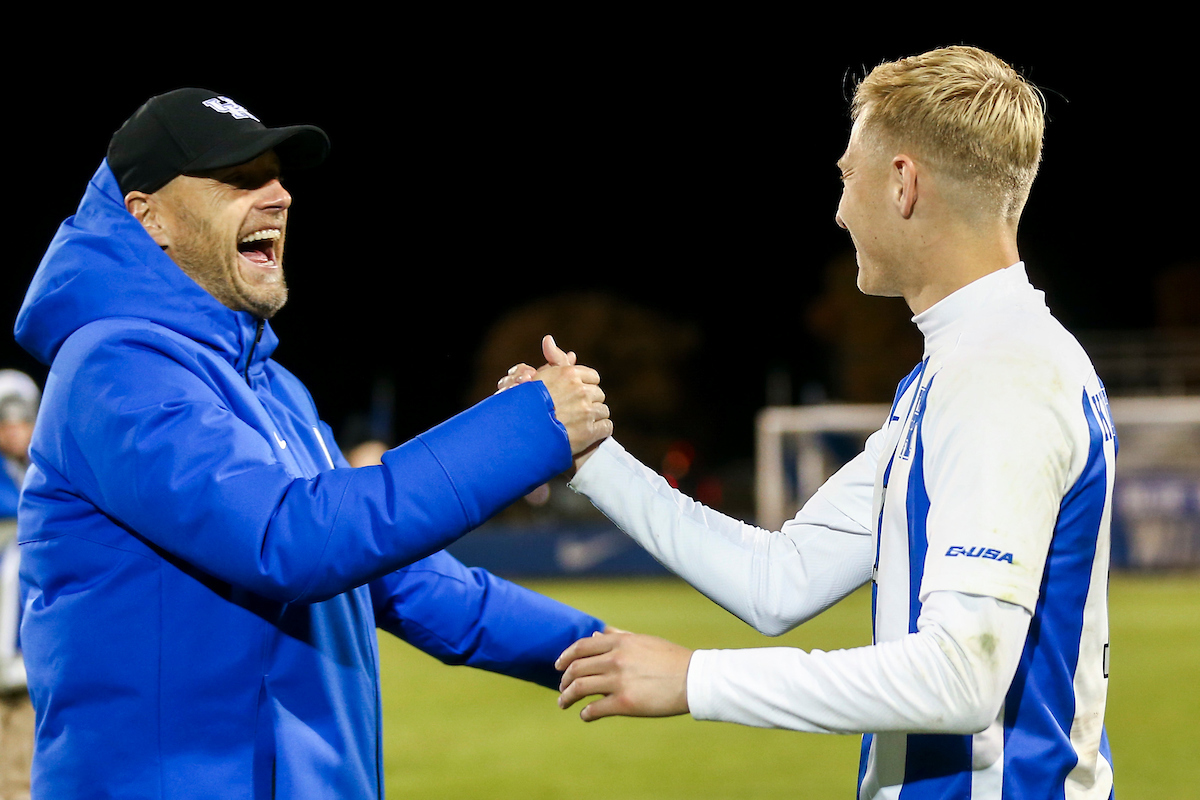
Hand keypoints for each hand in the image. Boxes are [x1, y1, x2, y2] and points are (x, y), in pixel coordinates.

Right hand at [497, 336, 611, 459]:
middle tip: (576, 413)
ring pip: (604, 411)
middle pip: (598, 394)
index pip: (592, 377)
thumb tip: (549, 339)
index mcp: (568, 374)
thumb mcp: (538, 377)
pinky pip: (607, 427)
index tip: (577, 397)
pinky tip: (587, 435)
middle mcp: (580, 390)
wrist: (521, 434)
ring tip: (579, 425)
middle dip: (590, 403)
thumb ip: (551, 359)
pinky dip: (600, 431)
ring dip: (595, 418)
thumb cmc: (527, 405)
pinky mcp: (590, 432)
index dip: (585, 387)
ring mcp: (586, 412)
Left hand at [555, 630, 692, 721]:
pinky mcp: (624, 704)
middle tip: (562, 688)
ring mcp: (618, 681)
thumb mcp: (644, 641)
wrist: (694, 679)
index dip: (565, 657)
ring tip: (564, 703)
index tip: (558, 666)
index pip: (581, 647)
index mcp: (620, 641)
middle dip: (564, 680)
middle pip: (576, 668)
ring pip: (579, 688)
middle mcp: (615, 659)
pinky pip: (594, 709)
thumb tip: (596, 635)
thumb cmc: (672, 660)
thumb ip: (619, 637)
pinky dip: (585, 713)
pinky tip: (585, 715)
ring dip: (567, 697)